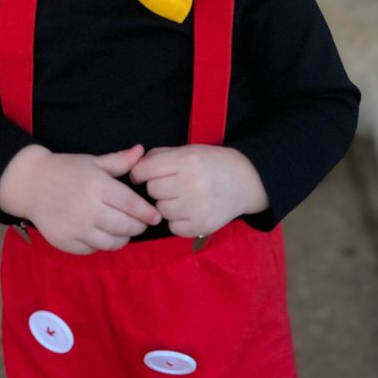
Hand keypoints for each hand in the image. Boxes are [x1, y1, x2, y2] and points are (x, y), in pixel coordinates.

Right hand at [0, 144, 160, 254]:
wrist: (31, 183)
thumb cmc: (66, 170)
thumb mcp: (93, 161)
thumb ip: (120, 161)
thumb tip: (141, 150)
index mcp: (99, 187)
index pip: (132, 206)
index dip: (148, 214)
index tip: (156, 216)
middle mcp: (88, 209)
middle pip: (125, 227)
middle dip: (138, 227)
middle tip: (140, 223)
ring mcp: (76, 228)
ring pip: (111, 243)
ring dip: (122, 238)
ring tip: (123, 230)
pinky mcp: (66, 241)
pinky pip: (93, 250)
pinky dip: (101, 245)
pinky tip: (102, 234)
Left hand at [130, 145, 267, 236]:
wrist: (244, 181)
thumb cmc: (210, 163)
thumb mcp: (187, 150)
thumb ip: (159, 156)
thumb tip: (132, 168)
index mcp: (187, 160)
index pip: (144, 170)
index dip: (140, 173)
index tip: (143, 175)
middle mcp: (192, 183)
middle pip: (152, 190)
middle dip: (157, 188)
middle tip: (171, 185)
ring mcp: (198, 207)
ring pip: (161, 210)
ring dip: (166, 205)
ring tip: (182, 197)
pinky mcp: (202, 226)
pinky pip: (173, 227)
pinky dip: (177, 221)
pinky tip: (188, 211)